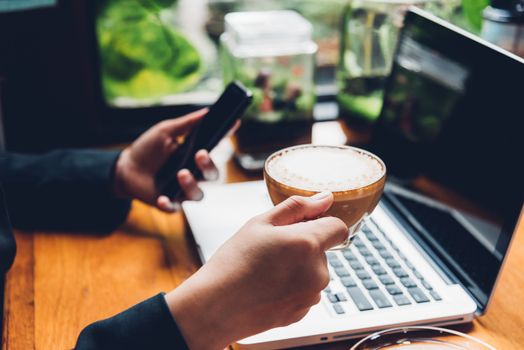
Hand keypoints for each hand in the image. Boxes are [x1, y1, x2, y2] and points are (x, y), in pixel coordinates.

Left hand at [113, 109, 218, 211]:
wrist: (125, 168)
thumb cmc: (148, 149)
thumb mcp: (165, 131)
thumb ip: (186, 124)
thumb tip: (206, 111)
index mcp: (195, 156)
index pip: (215, 147)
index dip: (225, 136)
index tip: (233, 123)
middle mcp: (194, 174)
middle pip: (213, 175)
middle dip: (209, 165)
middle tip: (200, 154)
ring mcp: (182, 190)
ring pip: (198, 194)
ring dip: (191, 185)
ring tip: (181, 174)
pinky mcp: (169, 202)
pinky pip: (174, 208)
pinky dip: (169, 204)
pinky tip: (163, 198)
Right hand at [165, 192, 347, 349]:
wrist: (215, 307)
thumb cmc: (233, 262)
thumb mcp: (260, 223)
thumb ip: (297, 207)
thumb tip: (325, 198)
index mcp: (308, 244)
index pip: (339, 227)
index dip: (322, 223)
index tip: (303, 226)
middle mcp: (317, 272)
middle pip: (322, 249)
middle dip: (303, 246)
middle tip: (271, 249)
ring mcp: (311, 295)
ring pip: (313, 271)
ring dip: (297, 267)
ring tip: (265, 270)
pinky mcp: (303, 312)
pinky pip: (305, 291)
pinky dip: (291, 286)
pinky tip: (267, 287)